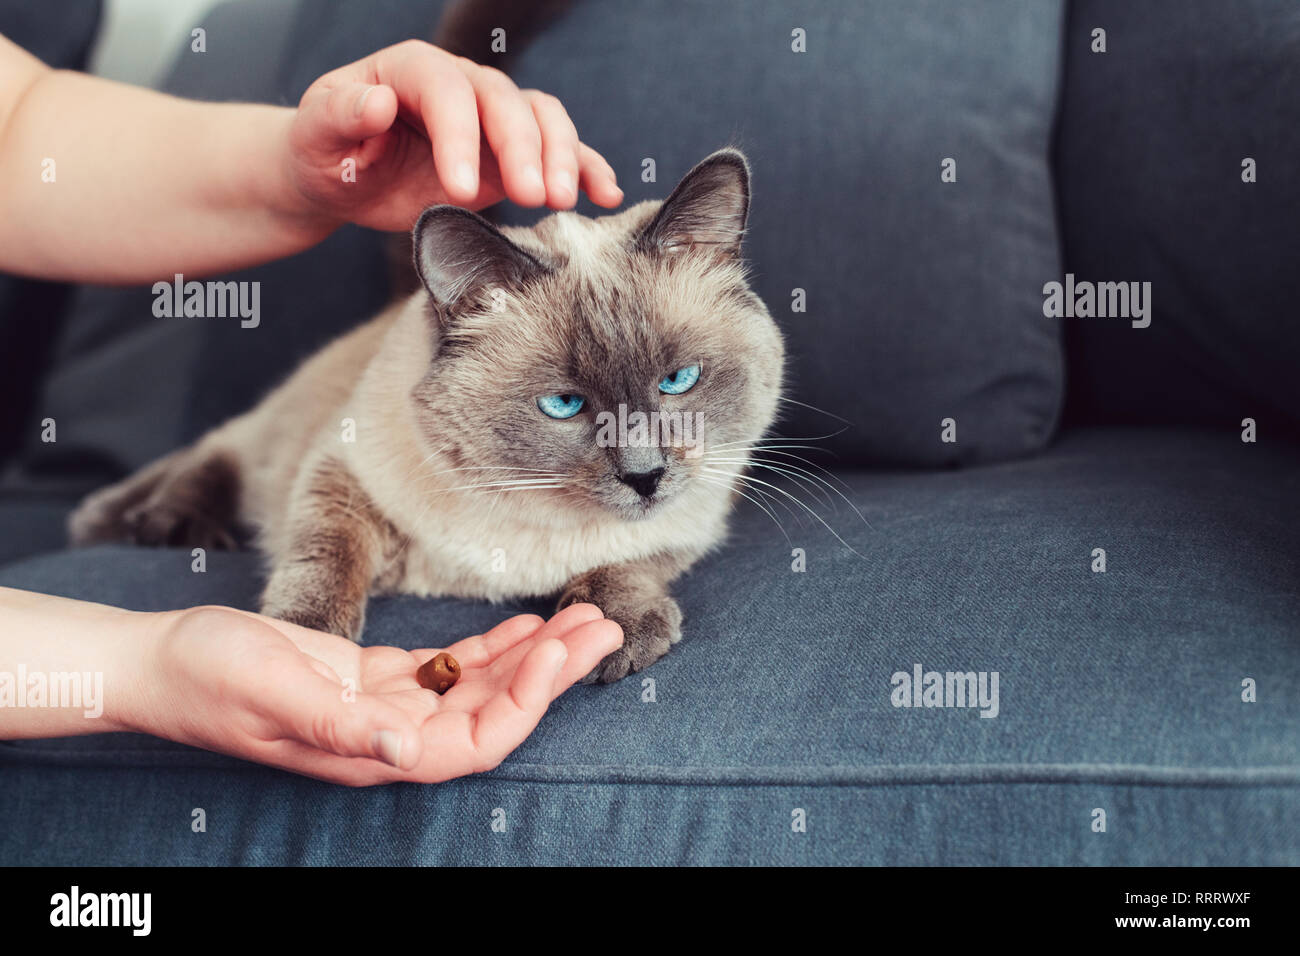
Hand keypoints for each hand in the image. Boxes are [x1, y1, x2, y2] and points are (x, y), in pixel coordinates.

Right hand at [130, 602, 622, 785]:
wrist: (166, 661)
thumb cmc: (209, 679)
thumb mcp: (271, 694)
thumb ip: (339, 725)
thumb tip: (408, 751)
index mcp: (375, 749)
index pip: (478, 739)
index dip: (524, 700)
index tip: (555, 647)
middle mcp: (394, 735)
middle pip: (497, 711)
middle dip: (554, 670)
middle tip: (603, 622)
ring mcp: (390, 707)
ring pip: (483, 685)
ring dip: (535, 653)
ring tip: (583, 615)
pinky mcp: (378, 678)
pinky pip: (453, 666)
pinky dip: (494, 644)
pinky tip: (527, 622)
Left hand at [284, 40, 623, 232]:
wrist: (340, 175)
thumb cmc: (325, 151)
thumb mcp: (317, 133)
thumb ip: (342, 115)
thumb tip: (377, 102)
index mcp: (411, 70)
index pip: (448, 92)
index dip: (460, 137)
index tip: (458, 188)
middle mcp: (461, 85)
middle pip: (506, 103)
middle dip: (524, 150)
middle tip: (532, 198)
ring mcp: (491, 118)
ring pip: (540, 119)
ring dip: (559, 158)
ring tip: (562, 200)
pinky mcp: (508, 154)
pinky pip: (557, 150)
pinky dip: (584, 167)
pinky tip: (603, 193)